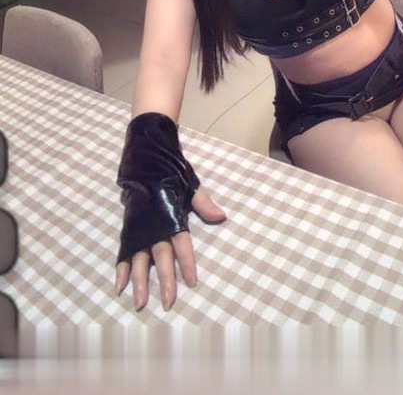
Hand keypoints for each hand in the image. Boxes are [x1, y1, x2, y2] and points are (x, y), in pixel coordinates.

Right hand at [115, 186, 224, 310]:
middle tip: (168, 302)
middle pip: (160, 256)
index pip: (181, 243)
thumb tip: (220, 217)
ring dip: (139, 281)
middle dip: (164, 279)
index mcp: (172, 215)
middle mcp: (154, 225)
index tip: (192, 282)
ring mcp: (139, 229)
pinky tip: (120, 287)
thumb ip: (204, 203)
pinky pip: (124, 252)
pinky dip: (121, 269)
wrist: (145, 160)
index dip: (186, 263)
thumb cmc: (172, 174)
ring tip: (141, 303)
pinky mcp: (129, 229)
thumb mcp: (191, 185)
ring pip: (139, 259)